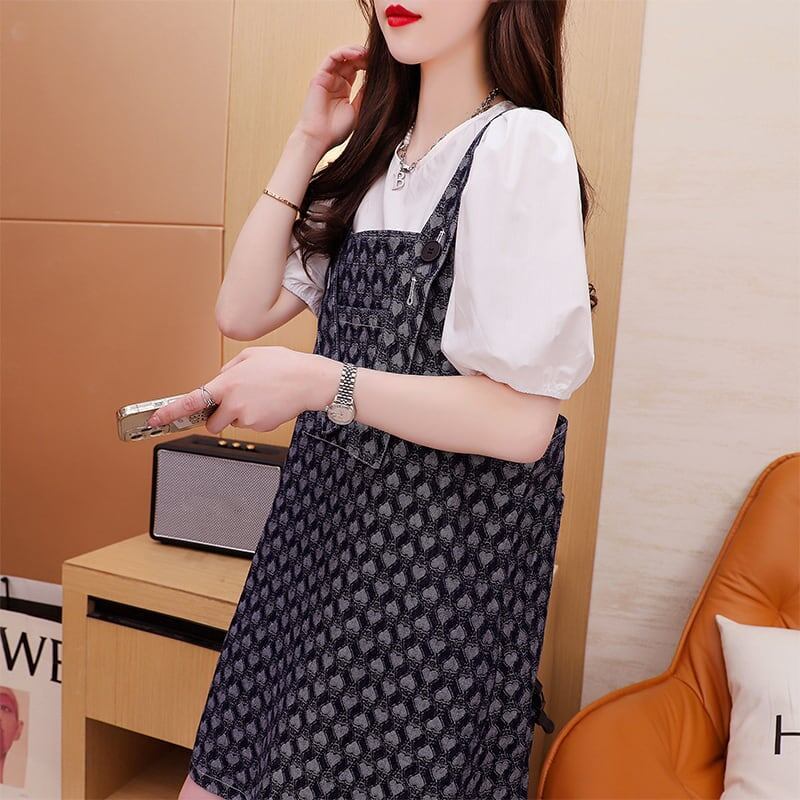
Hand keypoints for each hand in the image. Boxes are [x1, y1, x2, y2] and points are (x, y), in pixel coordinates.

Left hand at [145, 347, 337, 434]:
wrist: (311, 381)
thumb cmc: (284, 365)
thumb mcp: (251, 356)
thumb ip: (228, 370)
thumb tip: (217, 382)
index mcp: (227, 383)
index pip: (191, 401)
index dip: (170, 412)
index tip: (157, 419)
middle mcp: (234, 403)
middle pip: (212, 422)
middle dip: (218, 416)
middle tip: (235, 402)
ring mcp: (248, 418)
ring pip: (234, 422)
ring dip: (241, 414)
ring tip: (262, 396)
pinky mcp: (261, 426)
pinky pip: (251, 424)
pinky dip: (257, 417)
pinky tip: (270, 403)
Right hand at [294, 43, 368, 151]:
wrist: (320, 138)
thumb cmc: (337, 130)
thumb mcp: (358, 110)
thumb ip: (365, 94)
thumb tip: (377, 80)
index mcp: (344, 90)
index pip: (356, 69)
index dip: (367, 64)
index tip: (380, 64)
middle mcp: (335, 82)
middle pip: (350, 61)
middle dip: (363, 56)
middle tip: (375, 56)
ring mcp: (327, 78)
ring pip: (341, 56)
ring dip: (354, 51)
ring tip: (366, 53)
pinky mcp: (319, 77)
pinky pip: (331, 58)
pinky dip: (343, 52)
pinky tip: (356, 54)